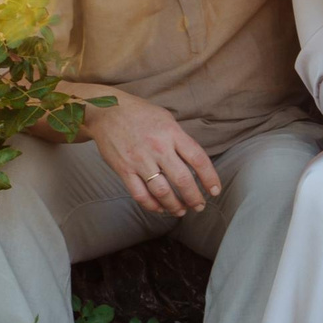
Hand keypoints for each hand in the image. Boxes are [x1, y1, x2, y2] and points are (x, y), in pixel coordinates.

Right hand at [81, 90, 219, 214]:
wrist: (107, 111)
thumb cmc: (140, 114)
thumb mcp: (166, 119)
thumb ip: (180, 139)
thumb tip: (194, 161)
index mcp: (172, 133)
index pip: (198, 159)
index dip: (209, 177)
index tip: (215, 190)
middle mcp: (158, 148)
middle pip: (182, 179)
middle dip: (194, 197)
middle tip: (199, 206)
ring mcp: (140, 160)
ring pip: (162, 191)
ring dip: (174, 205)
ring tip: (181, 211)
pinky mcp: (124, 170)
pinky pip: (140, 194)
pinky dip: (152, 205)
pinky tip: (160, 208)